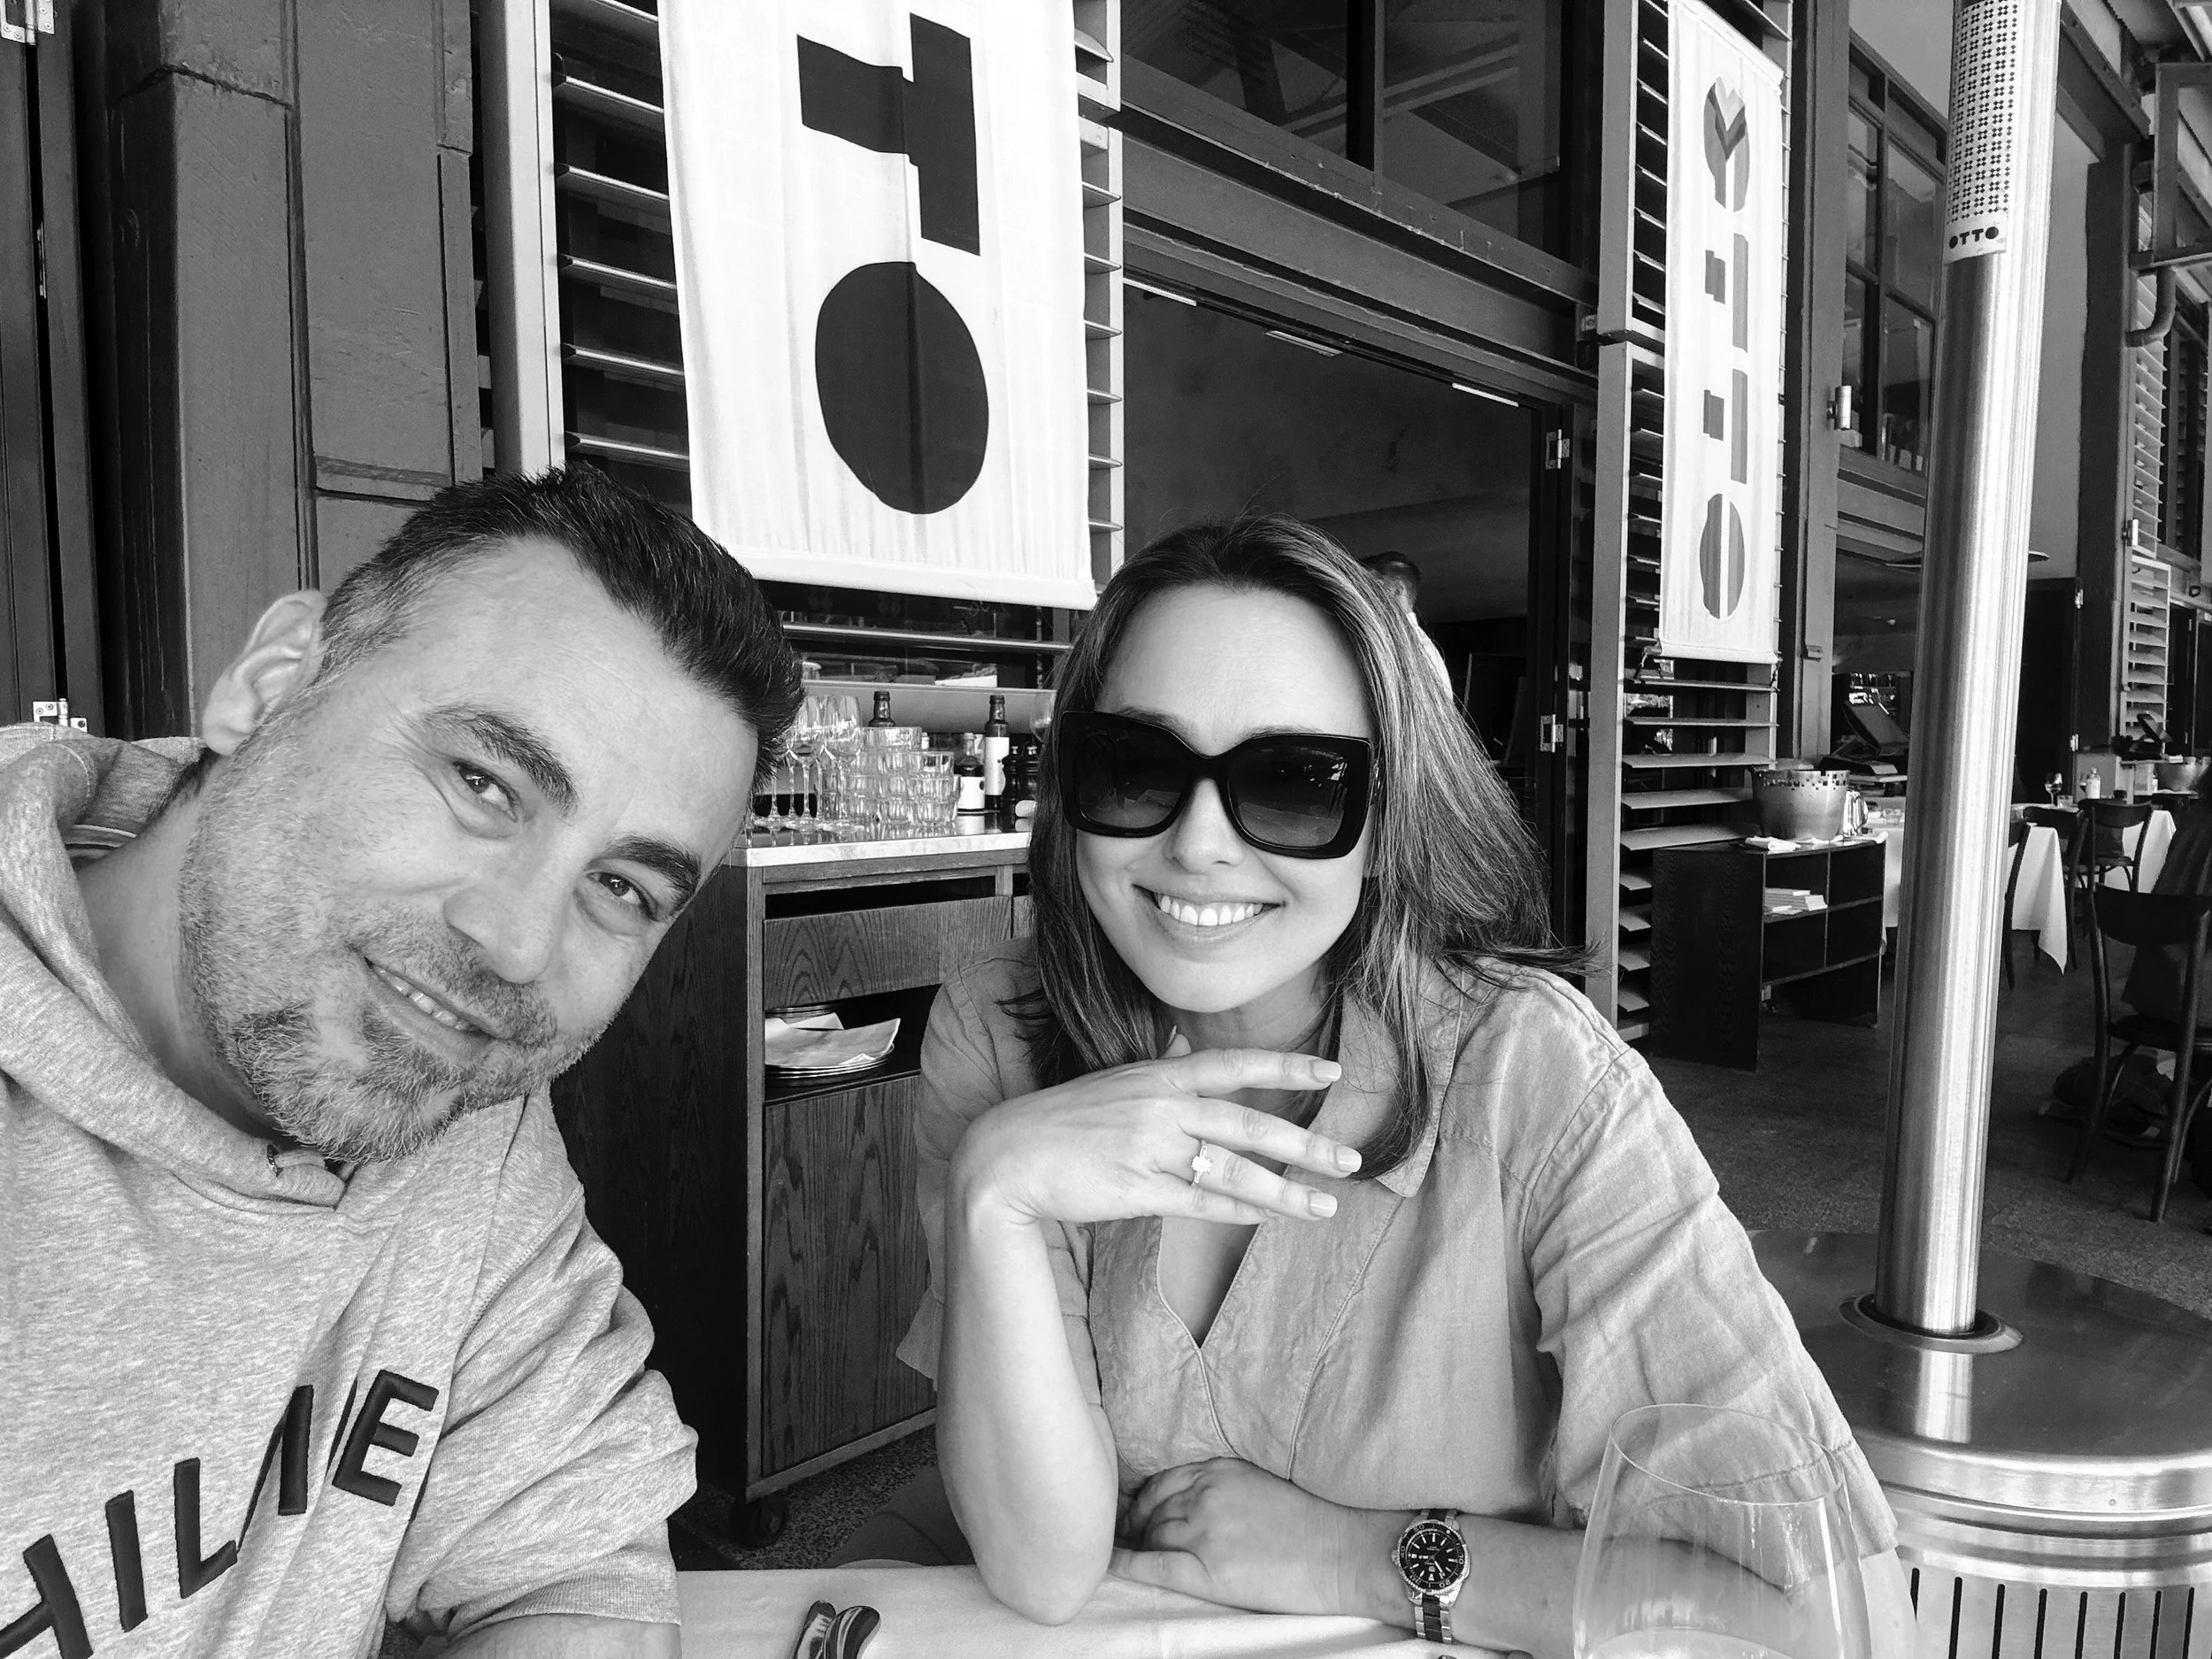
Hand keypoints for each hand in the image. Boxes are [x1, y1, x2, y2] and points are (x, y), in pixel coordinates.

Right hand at [952, 1048, 1356, 1228]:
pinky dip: (1239, 1210)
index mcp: (1158, 1074)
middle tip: (1352, 1159)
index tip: (1334, 1070)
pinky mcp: (1138, 1190)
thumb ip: (1161, 1079)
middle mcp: (1162, 1107)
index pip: (1236, 1064)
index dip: (1287, 1065)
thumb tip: (1198, 1065)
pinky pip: (1201, 1202)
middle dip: (1308, 1143)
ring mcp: (1151, 1149)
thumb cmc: (1062, 1121)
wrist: (1007, 1154)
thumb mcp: (1116, 1084)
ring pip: (1235, 1170)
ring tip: (1326, 1206)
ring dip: (1286, 1191)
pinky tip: (1270, 1217)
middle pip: (1251, 1123)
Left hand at [1109, 1459, 1396, 1617]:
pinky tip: (1112, 1562)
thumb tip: (1191, 1496)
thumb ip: (1223, 1483)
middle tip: (1125, 1534)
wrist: (1344, 1553)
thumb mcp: (1261, 1481)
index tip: (1135, 1508)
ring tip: (1128, 1551)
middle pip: (1153, 1510)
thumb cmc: (1314, 1520)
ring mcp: (1205, 1532)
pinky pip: (1155, 1565)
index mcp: (1220, 1470)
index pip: (1164, 1481)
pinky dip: (1129, 1563)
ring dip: (1139, 1543)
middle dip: (1136, 1523)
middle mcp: (1206, 1495)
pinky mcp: (1209, 1569)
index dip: (1144, 1498)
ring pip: (1153, 1536)